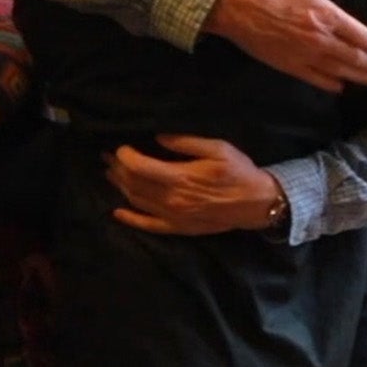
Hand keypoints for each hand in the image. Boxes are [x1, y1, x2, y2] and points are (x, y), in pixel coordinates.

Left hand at [105, 135, 284, 234]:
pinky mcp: (179, 228)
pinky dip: (130, 219)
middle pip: (133, 184)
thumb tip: (158, 138)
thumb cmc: (239, 171)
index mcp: (180, 177)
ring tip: (111, 174)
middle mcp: (172, 199)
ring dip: (120, 187)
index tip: (120, 146)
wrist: (258, 204)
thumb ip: (186, 142)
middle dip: (117, 169)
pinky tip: (118, 212)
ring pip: (137, 202)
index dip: (125, 156)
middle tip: (108, 157)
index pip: (140, 167)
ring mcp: (174, 216)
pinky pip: (148, 225)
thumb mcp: (218, 148)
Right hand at [204, 0, 366, 91]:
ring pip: (339, 71)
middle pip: (355, 57)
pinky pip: (315, 79)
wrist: (234, 4)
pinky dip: (330, 84)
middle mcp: (320, 39)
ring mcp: (304, 55)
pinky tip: (339, 86)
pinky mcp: (288, 65)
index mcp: (327, 15)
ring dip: (358, 76)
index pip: (362, 36)